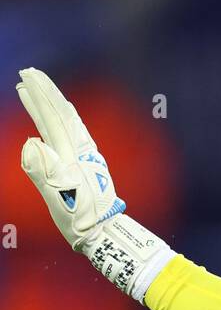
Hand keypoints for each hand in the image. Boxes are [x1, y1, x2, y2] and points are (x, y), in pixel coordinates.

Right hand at [18, 66, 124, 251]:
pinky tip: (61, 120)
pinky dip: (65, 121)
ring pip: (69, 122)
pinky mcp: (90, 166)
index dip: (39, 96)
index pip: (53, 118)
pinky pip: (75, 135)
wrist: (106, 235)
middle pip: (62, 114)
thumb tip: (31, 142)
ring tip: (39, 91)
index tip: (25, 77)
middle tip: (28, 74)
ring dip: (53, 105)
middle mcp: (81, 151)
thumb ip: (43, 171)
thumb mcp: (57, 198)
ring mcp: (87, 157)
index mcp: (71, 155)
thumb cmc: (79, 221)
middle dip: (45, 93)